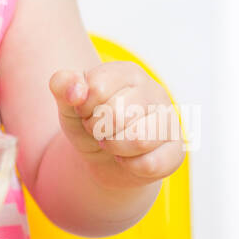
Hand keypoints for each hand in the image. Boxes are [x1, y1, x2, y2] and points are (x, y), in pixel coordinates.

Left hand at [48, 62, 185, 189]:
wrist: (103, 157)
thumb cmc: (90, 122)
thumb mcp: (68, 103)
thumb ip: (62, 85)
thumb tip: (75, 89)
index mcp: (128, 72)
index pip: (97, 88)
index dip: (83, 107)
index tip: (87, 110)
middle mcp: (154, 91)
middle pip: (118, 115)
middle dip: (98, 129)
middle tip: (99, 130)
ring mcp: (170, 120)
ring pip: (139, 140)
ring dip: (114, 147)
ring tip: (112, 142)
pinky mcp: (176, 150)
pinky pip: (151, 164)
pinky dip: (129, 166)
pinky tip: (127, 158)